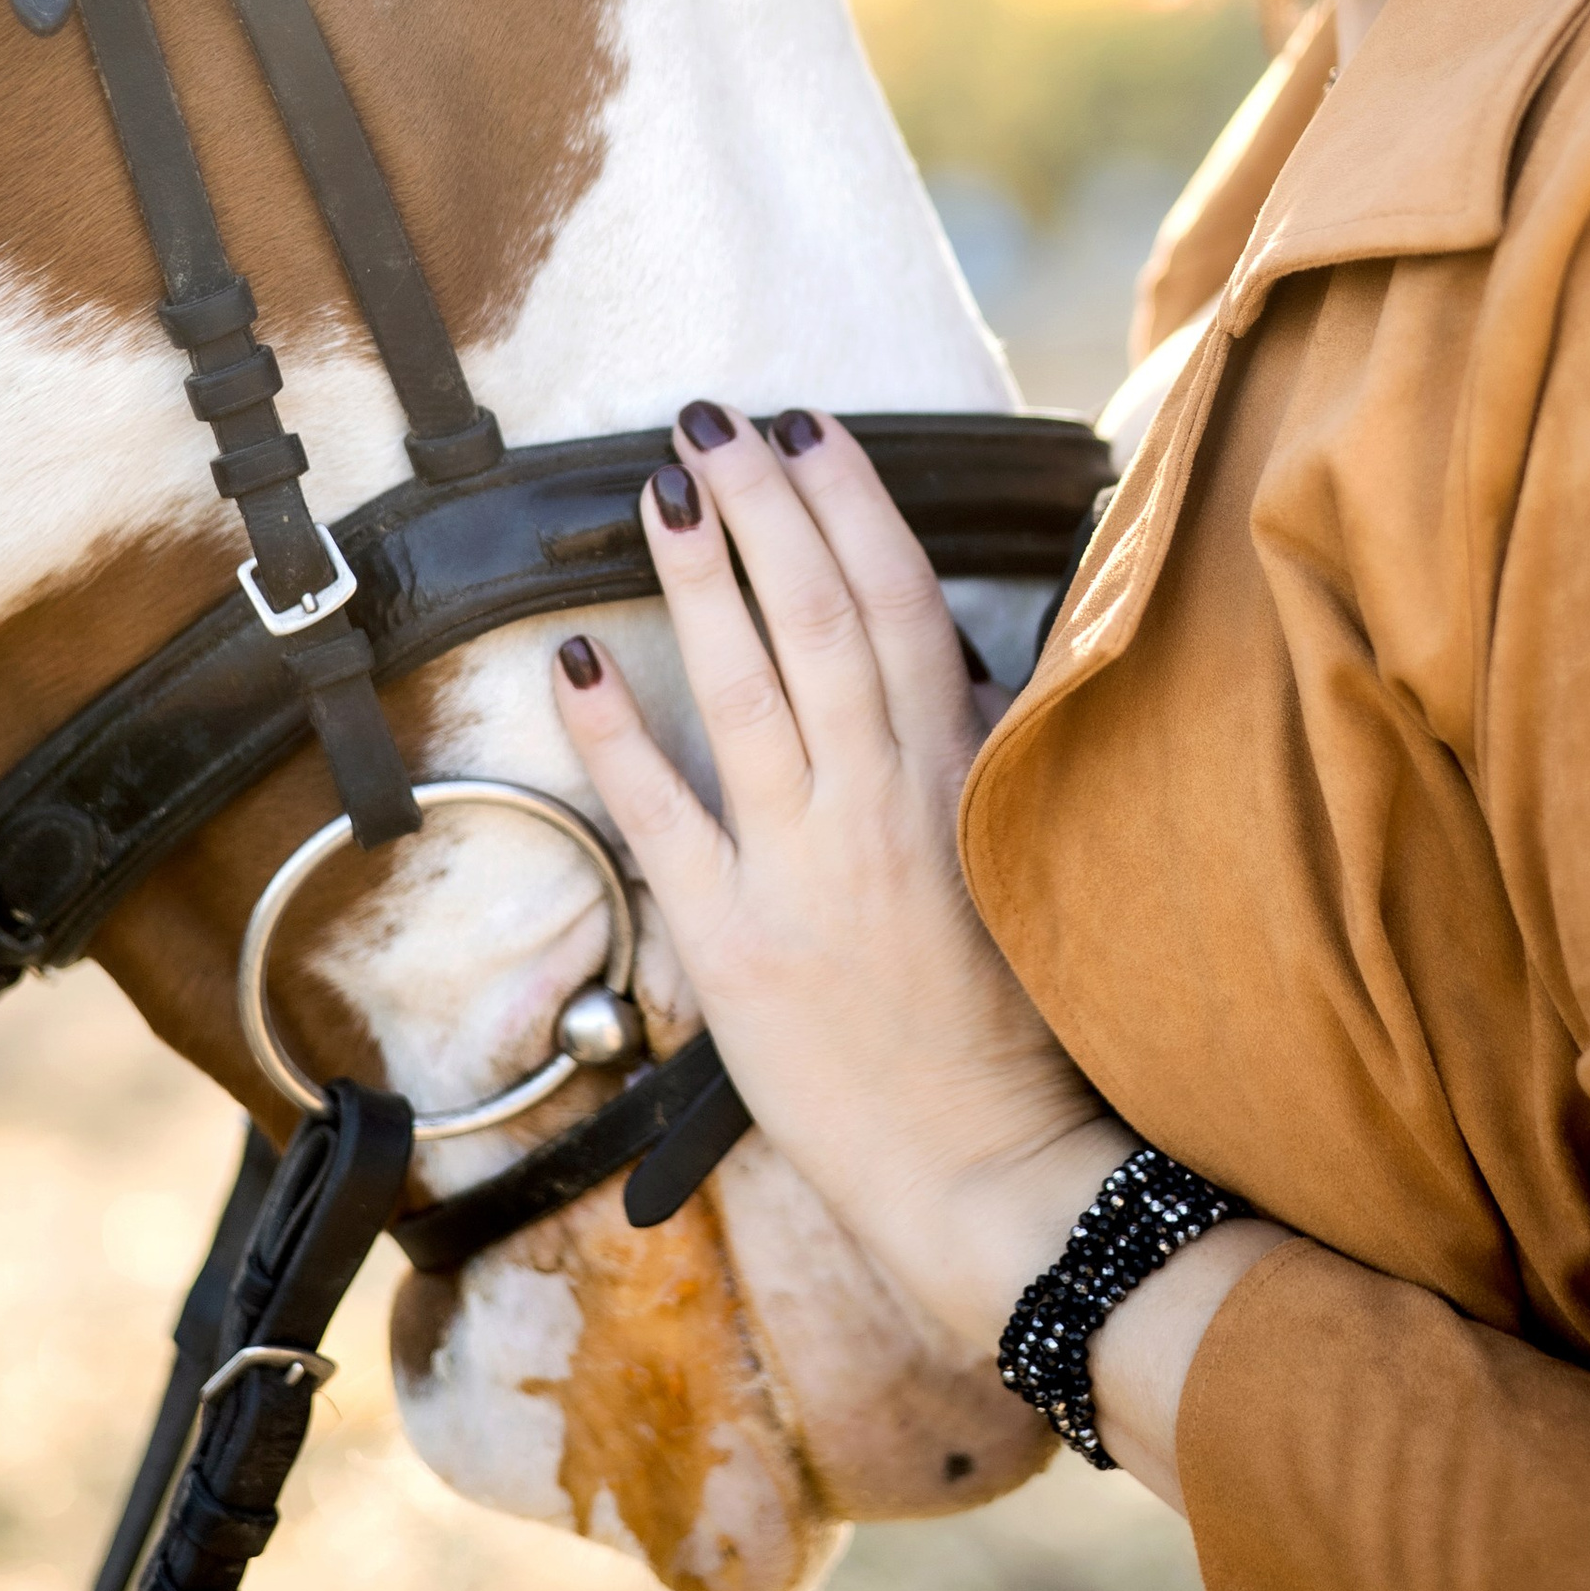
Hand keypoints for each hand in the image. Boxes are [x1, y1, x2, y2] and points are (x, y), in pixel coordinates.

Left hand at [550, 402, 1116, 1346]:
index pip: (905, 605)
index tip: (811, 430)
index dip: (853, 507)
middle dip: (769, 505)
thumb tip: (950, 653)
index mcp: (956, 780)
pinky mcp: (735, 943)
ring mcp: (805, 870)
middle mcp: (882, 806)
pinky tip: (572, 660)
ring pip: (750, 688)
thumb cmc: (1013, 1027)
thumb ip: (980, 755)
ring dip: (702, 578)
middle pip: (825, 617)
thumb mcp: (1016, 861)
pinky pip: (665, 817)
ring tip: (661, 485)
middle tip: (719, 418)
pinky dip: (616, 735)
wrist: (985, 1172)